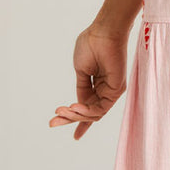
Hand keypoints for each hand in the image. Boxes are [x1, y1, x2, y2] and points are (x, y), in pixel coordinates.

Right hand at [48, 22, 128, 139]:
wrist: (104, 32)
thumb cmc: (92, 44)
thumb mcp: (81, 69)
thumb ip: (82, 87)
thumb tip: (78, 104)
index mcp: (98, 84)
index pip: (89, 107)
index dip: (80, 121)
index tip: (75, 137)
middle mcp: (106, 89)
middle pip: (88, 113)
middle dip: (69, 119)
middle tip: (52, 123)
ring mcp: (112, 91)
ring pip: (93, 113)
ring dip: (74, 115)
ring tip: (60, 112)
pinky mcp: (117, 90)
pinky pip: (100, 108)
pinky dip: (85, 110)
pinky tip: (74, 107)